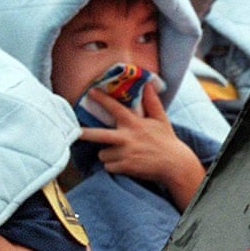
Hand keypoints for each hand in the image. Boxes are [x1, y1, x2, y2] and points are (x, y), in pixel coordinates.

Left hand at [79, 83, 204, 205]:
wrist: (175, 165)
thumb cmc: (167, 141)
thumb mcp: (161, 119)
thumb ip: (152, 102)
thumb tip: (148, 84)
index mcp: (134, 123)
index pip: (115, 108)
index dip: (102, 98)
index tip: (90, 91)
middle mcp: (127, 137)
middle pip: (98, 135)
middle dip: (84, 134)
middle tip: (74, 132)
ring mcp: (125, 153)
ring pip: (102, 154)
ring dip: (108, 155)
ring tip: (120, 154)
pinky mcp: (125, 167)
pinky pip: (109, 167)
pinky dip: (114, 166)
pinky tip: (125, 164)